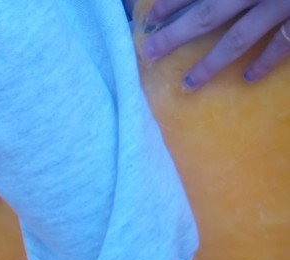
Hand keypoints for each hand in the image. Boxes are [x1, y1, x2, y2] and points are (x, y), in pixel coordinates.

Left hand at [141, 0, 289, 89]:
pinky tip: (247, 77)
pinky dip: (265, 61)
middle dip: (177, 35)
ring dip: (211, 62)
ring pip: (240, 36)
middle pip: (210, 12)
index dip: (174, 1)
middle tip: (151, 54)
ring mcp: (284, 3)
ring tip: (188, 84)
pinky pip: (284, 43)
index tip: (151, 16)